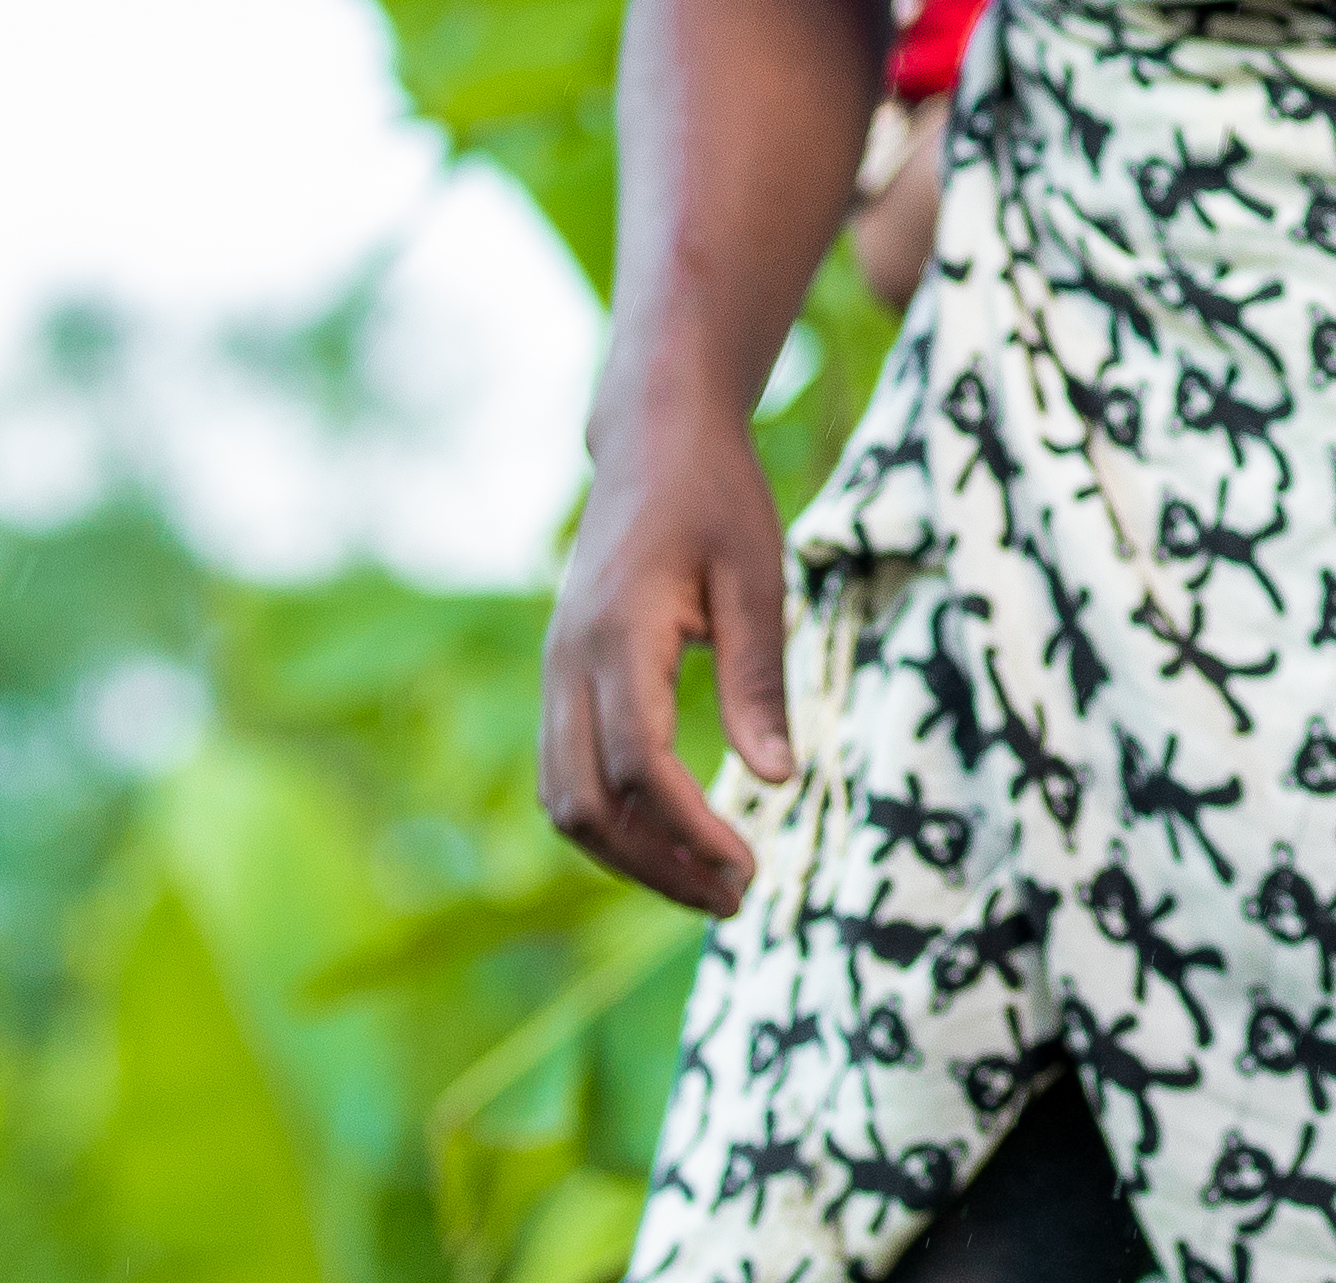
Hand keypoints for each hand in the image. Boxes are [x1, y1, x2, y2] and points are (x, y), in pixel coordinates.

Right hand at [542, 370, 791, 911]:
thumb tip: (780, 779)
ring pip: (565, 801)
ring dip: (631, 856)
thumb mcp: (757, 578)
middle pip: (586, 806)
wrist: (653, 438)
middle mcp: (568, 665)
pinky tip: (675, 838)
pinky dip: (613, 822)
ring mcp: (556, 674)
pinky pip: (566, 775)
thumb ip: (759, 680)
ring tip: (712, 883)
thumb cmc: (717, 498)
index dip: (690, 831)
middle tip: (737, 896)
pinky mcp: (563, 679)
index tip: (751, 867)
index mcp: (618, 636)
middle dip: (657, 867)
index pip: (639, 768)